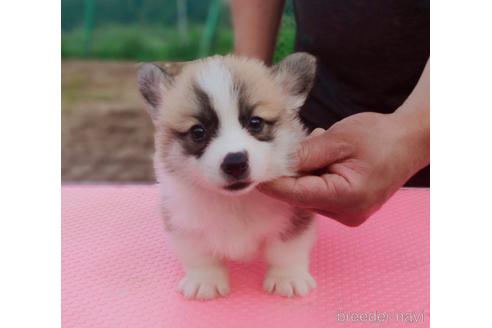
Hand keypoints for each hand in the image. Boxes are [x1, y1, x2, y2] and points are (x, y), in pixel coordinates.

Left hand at [258, 111, 428, 225]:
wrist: (410, 141)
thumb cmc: (379, 136)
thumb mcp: (339, 138)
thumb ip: (307, 153)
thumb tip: (275, 163)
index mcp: (346, 197)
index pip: (295, 193)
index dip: (271, 182)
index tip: (252, 170)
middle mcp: (346, 213)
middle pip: (300, 196)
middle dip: (288, 175)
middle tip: (281, 150)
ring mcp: (349, 214)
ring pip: (309, 196)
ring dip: (303, 175)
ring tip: (315, 148)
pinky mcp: (349, 208)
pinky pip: (321, 195)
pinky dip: (315, 178)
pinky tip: (323, 158)